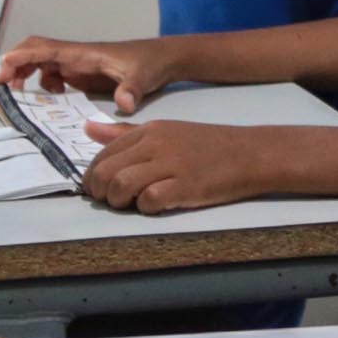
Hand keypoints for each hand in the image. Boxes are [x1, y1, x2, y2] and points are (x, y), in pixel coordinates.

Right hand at [0, 34, 183, 113]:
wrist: (163, 59)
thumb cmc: (150, 63)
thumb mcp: (142, 78)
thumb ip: (131, 90)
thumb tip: (125, 104)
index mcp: (84, 53)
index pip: (48, 50)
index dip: (25, 55)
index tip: (5, 65)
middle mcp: (76, 56)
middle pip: (37, 51)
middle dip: (16, 62)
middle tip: (2, 84)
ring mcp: (77, 64)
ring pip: (42, 63)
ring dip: (25, 73)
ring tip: (16, 92)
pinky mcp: (81, 74)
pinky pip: (53, 74)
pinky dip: (43, 84)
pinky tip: (51, 98)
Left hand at [78, 118, 267, 214]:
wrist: (248, 154)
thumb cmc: (206, 146)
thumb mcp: (165, 131)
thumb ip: (125, 134)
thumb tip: (88, 129)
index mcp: (148, 131)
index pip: (103, 155)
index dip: (93, 177)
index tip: (99, 189)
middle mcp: (155, 145)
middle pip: (105, 172)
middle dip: (99, 192)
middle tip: (111, 201)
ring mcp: (170, 164)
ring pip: (121, 185)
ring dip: (119, 202)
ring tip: (131, 204)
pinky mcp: (185, 186)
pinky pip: (149, 200)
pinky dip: (145, 208)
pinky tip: (155, 206)